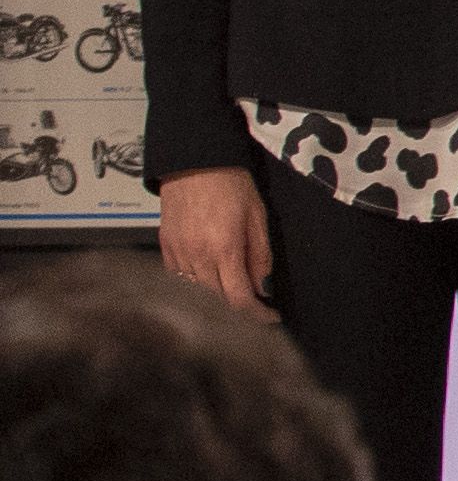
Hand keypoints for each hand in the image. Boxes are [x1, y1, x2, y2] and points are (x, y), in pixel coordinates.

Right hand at [154, 166, 270, 308]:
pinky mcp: (165, 247)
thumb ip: (260, 256)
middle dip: (238, 306)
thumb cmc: (231, 185)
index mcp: (224, 250)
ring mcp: (177, 253)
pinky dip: (196, 283)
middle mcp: (197, 257)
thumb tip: (263, 288)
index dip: (256, 314)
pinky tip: (210, 275)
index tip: (269, 317)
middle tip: (256, 304)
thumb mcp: (258, 218)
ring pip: (197, 291)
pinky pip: (180, 277)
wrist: (194, 163)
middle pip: (217, 299)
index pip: (239, 299)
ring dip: (217, 295)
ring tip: (234, 288)